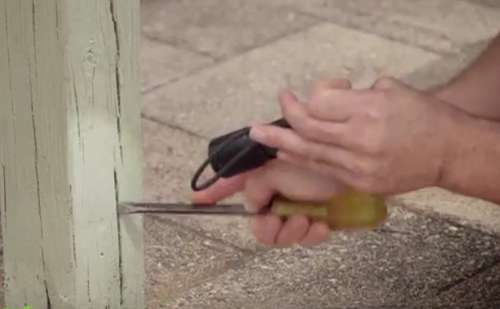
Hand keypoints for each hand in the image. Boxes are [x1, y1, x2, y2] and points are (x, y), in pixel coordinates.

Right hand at [192, 159, 344, 246]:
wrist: (358, 166)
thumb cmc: (322, 160)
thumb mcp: (283, 166)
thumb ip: (258, 184)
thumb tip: (251, 206)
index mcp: (266, 174)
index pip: (233, 184)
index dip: (214, 192)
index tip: (197, 200)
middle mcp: (277, 192)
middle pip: (258, 222)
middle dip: (269, 227)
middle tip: (281, 219)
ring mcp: (296, 207)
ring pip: (279, 235)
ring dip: (292, 232)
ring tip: (307, 219)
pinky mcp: (315, 219)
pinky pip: (304, 239)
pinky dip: (311, 235)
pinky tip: (322, 224)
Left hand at [249, 77, 463, 194]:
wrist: (447, 152)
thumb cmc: (421, 115)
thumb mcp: (389, 89)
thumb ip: (351, 93)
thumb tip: (321, 98)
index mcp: (369, 110)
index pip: (319, 102)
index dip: (307, 97)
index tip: (302, 94)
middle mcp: (361, 139)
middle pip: (307, 129)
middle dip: (284, 119)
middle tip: (264, 118)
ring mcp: (359, 166)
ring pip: (309, 154)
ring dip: (281, 145)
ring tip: (260, 137)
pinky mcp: (359, 183)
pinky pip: (322, 170)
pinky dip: (301, 161)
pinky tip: (286, 155)